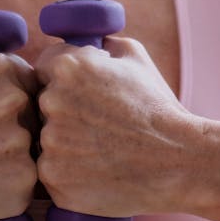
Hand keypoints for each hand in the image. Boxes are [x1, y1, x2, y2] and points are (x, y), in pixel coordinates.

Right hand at [0, 52, 37, 220]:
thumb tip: (11, 62)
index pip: (32, 80)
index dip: (19, 99)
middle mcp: (14, 99)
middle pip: (36, 111)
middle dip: (21, 126)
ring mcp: (21, 139)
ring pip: (35, 146)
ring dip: (17, 156)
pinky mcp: (24, 179)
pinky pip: (30, 180)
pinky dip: (13, 185)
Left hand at [35, 37, 219, 220]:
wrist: (178, 160)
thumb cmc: (157, 106)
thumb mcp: (135, 56)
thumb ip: (101, 43)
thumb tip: (84, 41)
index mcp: (67, 67)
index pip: (43, 67)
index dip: (63, 79)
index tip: (82, 93)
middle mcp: (52, 102)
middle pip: (41, 103)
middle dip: (62, 110)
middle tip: (95, 124)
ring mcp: (50, 143)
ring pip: (45, 139)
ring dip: (63, 142)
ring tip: (98, 148)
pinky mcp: (54, 179)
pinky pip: (50, 171)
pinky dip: (67, 172)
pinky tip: (94, 169)